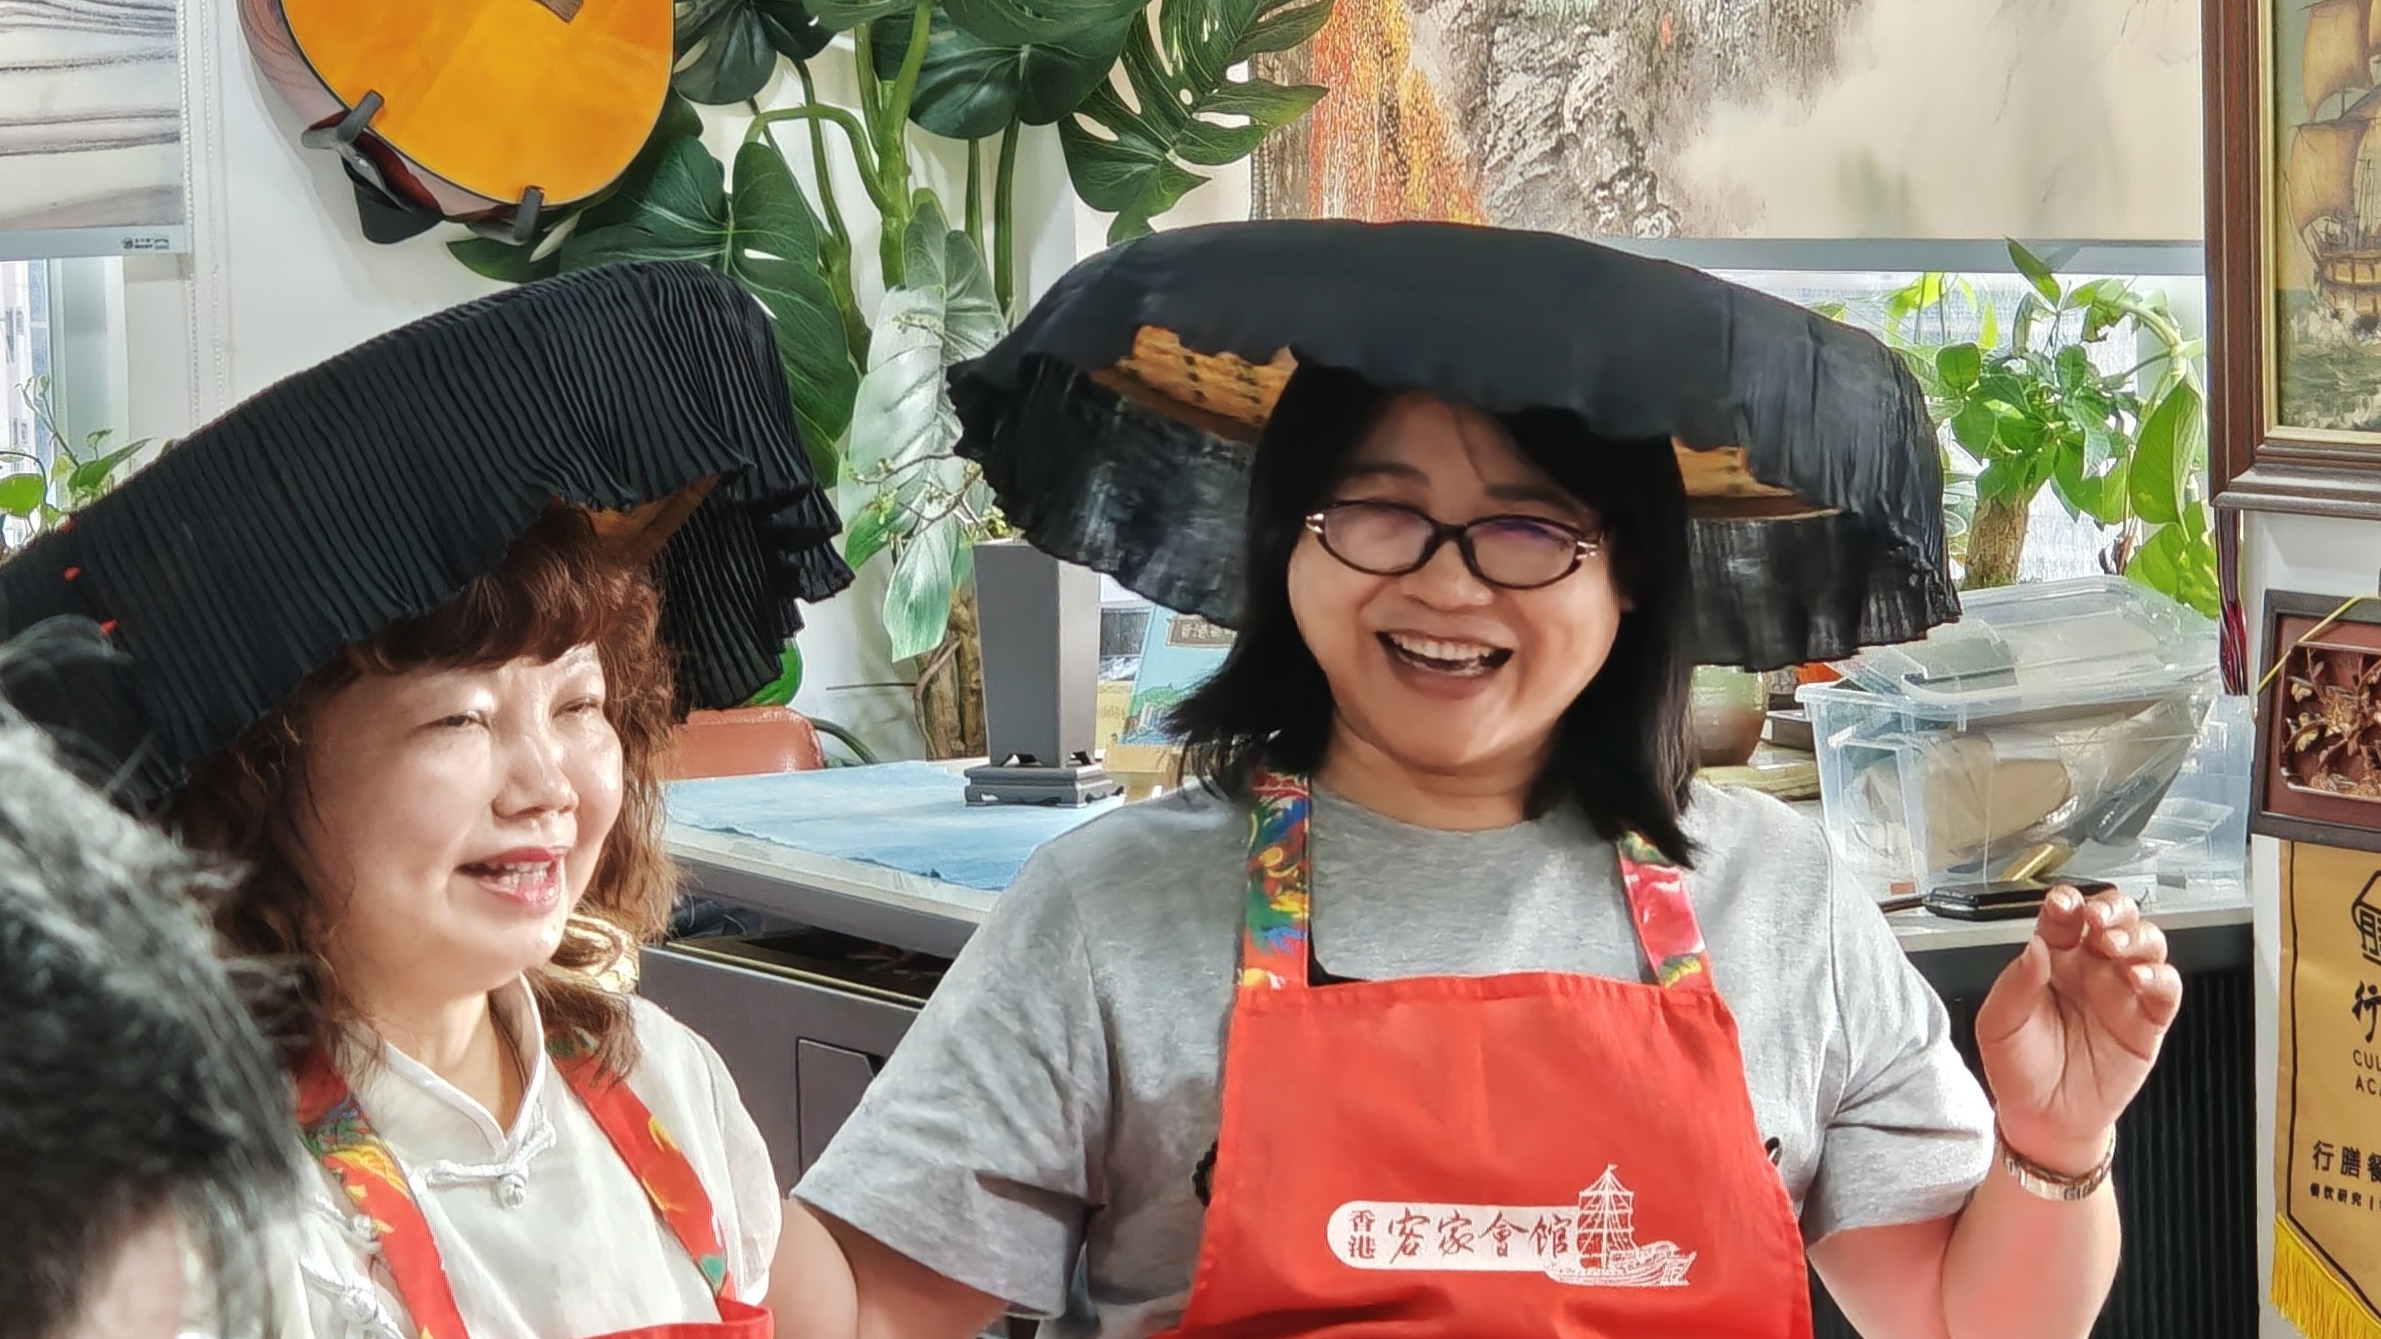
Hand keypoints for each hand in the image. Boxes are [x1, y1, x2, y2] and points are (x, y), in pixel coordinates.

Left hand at [1974, 886, 2182, 1175]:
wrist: (2042, 1118)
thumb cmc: (2018, 1067)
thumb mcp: (1999, 1024)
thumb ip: (2015, 984)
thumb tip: (2035, 946)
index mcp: (2051, 959)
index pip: (2064, 918)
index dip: (2067, 904)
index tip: (2061, 904)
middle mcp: (2090, 968)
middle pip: (2115, 919)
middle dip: (2112, 908)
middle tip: (2097, 919)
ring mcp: (2121, 992)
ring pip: (2146, 944)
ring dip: (2136, 936)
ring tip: (2115, 947)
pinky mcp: (2147, 1021)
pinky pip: (2166, 989)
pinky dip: (2160, 977)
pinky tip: (2139, 979)